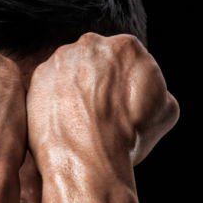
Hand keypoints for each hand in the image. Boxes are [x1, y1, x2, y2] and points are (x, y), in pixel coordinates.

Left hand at [26, 34, 178, 166]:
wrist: (89, 158)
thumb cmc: (130, 137)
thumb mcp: (165, 111)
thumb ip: (157, 91)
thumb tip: (150, 93)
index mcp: (127, 47)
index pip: (127, 61)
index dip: (125, 85)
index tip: (121, 106)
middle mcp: (91, 44)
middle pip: (96, 63)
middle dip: (98, 84)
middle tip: (100, 114)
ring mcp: (60, 59)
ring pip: (70, 73)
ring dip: (74, 92)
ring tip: (79, 123)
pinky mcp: (37, 78)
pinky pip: (47, 88)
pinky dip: (53, 103)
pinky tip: (61, 124)